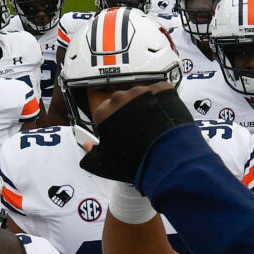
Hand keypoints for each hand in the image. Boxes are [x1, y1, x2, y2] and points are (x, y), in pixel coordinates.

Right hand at [77, 82, 192, 182]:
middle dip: (129, 114)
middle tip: (138, 131)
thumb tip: (88, 147)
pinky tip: (164, 116)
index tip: (120, 133)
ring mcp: (142, 92)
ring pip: (141, 97)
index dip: (113, 125)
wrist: (165, 156)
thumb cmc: (135, 159)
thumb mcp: (106, 163)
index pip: (104, 113)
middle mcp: (121, 98)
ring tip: (153, 126)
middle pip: (122, 103)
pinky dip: (162, 102)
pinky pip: (160, 93)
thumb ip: (92, 154)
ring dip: (146, 108)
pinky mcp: (161, 90)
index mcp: (104, 112)